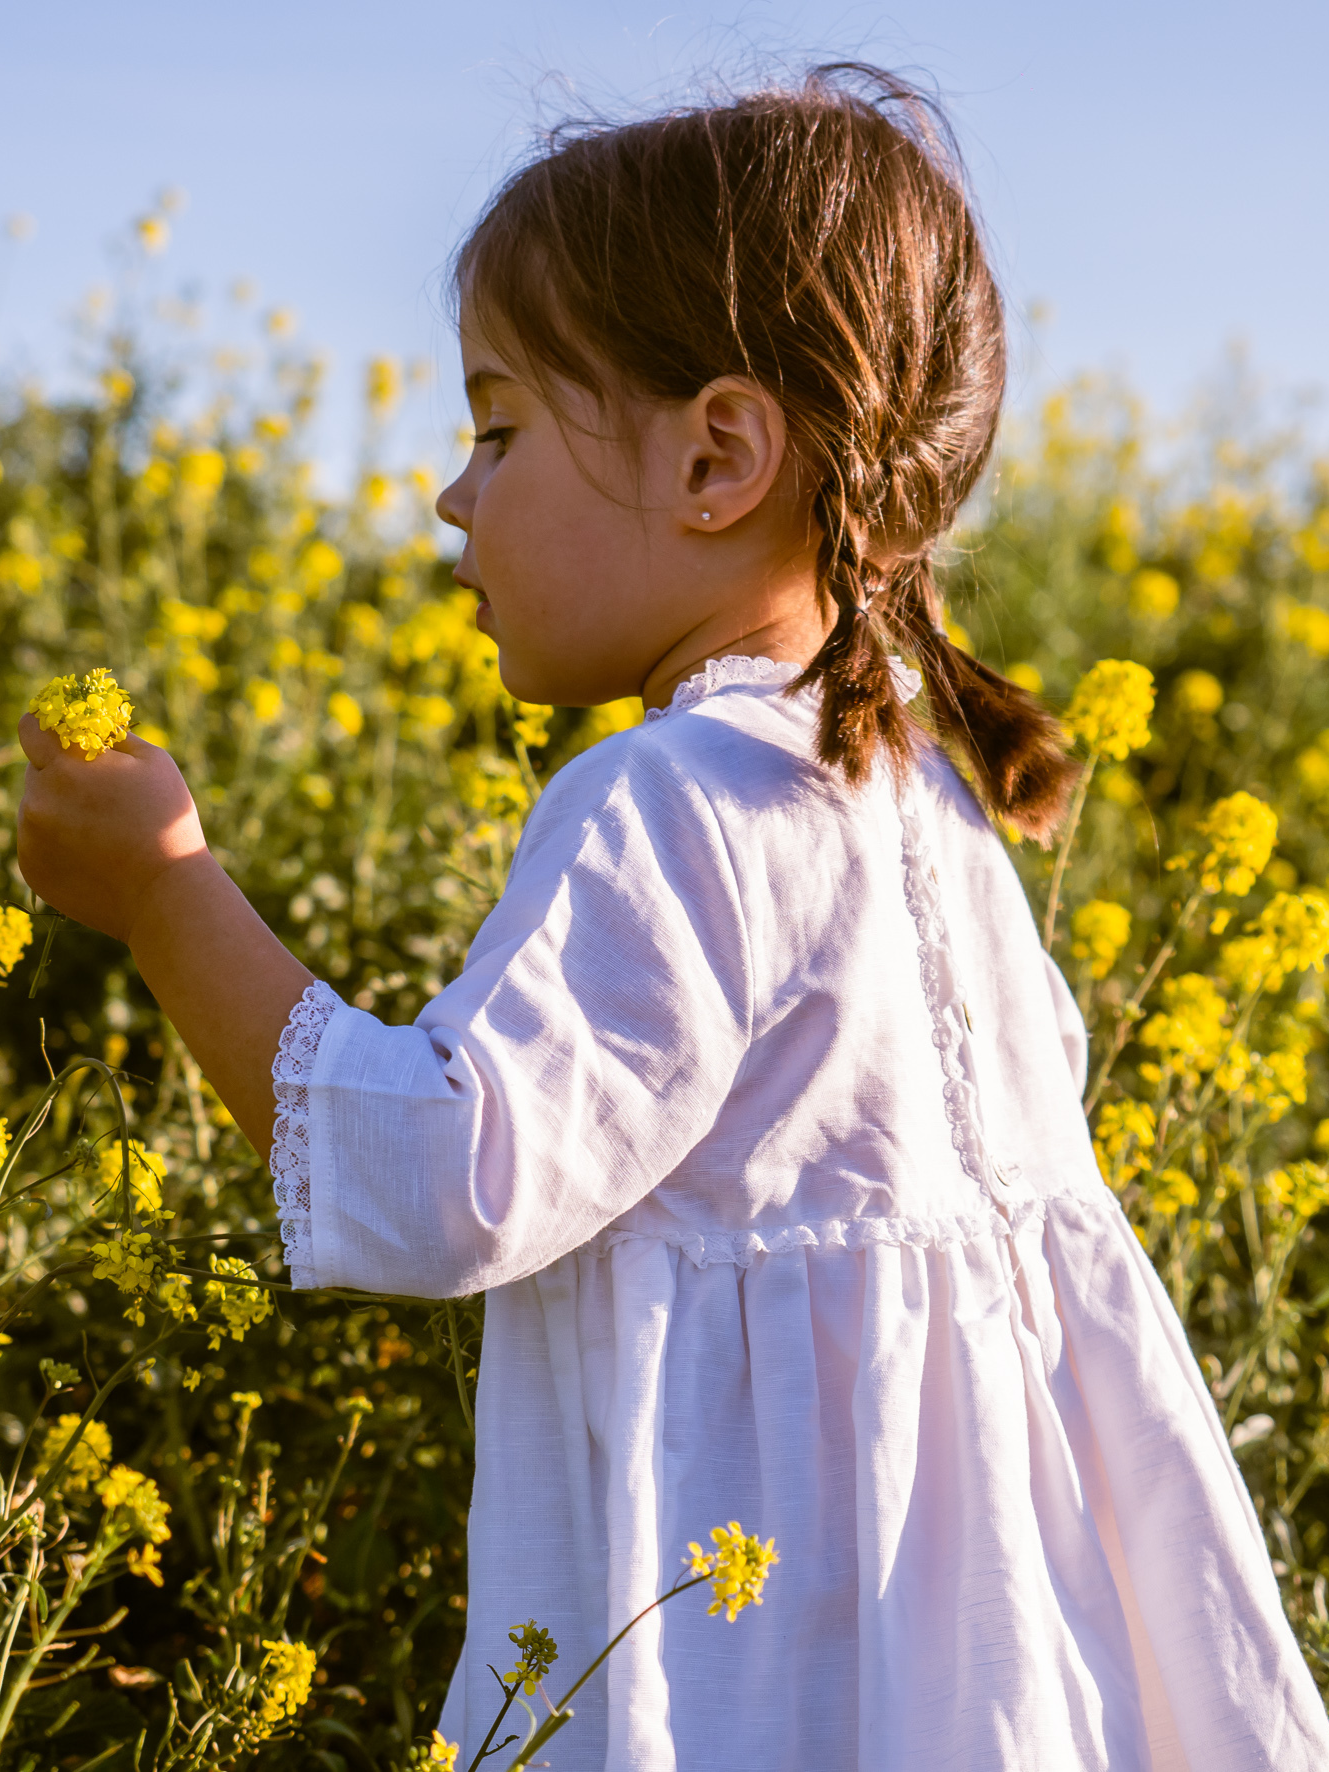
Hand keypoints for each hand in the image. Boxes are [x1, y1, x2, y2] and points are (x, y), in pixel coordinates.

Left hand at [17, 715, 208, 943]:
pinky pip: (38, 842)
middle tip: (103, 796)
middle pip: (38, 770)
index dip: (47, 725)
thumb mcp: (154, 762)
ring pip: (36, 807)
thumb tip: (91, 721)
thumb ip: (112, 735)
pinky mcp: (31, 868)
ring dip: (60, 809)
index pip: (33, 728)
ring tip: (105, 832)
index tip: (63, 732)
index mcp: (66, 766)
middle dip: (63, 774)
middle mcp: (37, 799)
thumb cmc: (168, 823)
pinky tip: (96, 856)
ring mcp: (30, 837)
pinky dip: (59, 843)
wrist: (165, 895)